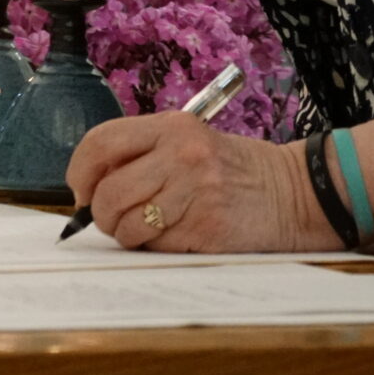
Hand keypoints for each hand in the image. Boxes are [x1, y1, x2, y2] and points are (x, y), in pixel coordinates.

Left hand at [66, 112, 337, 252]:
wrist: (293, 192)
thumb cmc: (234, 171)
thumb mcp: (191, 143)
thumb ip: (144, 156)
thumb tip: (88, 190)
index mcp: (173, 126)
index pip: (100, 143)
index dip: (79, 173)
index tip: (82, 190)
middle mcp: (182, 154)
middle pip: (107, 192)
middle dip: (101, 214)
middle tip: (116, 219)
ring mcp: (194, 191)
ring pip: (125, 224)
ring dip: (127, 235)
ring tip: (149, 229)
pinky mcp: (205, 227)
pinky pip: (153, 245)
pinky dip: (154, 247)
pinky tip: (177, 235)